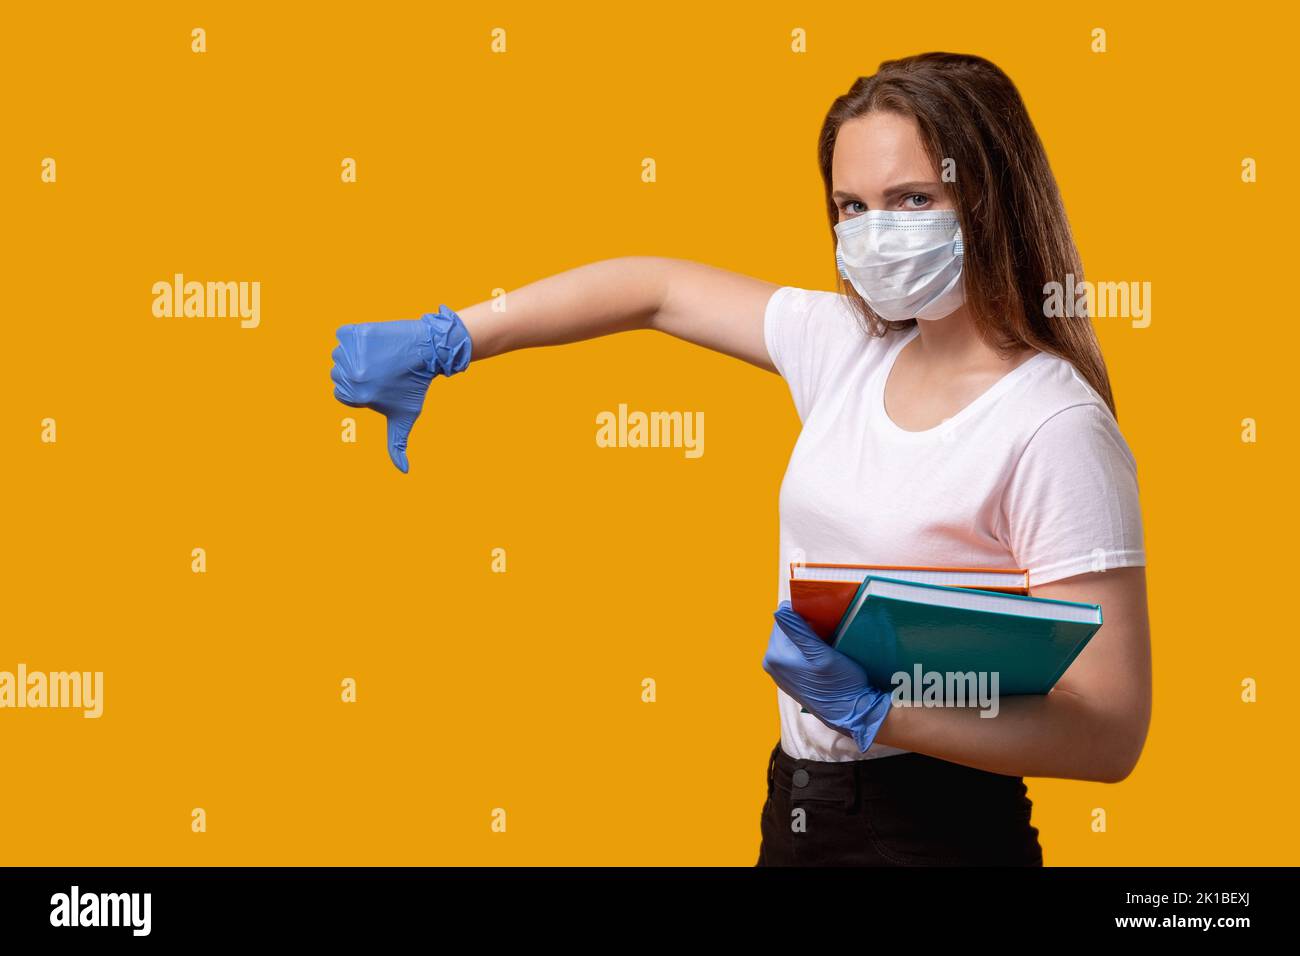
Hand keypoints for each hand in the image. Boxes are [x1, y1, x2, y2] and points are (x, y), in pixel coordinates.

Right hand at [331, 305, 471, 471]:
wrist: (427, 350)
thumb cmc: (414, 386)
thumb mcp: (405, 416)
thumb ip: (397, 445)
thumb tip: (403, 471)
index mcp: (358, 397)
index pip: (342, 394)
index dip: (360, 390)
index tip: (380, 383)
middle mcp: (353, 375)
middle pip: (338, 374)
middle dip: (357, 373)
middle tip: (382, 369)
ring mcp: (353, 352)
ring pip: (340, 354)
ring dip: (355, 354)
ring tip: (379, 356)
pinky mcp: (355, 332)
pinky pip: (342, 335)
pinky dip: (354, 336)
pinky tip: (374, 342)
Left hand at [762, 600, 892, 752]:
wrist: (851, 714)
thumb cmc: (839, 683)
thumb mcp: (821, 654)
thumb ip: (798, 631)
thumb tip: (779, 609)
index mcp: (774, 656)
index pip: (784, 618)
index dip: (804, 614)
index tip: (823, 622)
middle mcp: (771, 664)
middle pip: (787, 629)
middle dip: (805, 625)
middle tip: (827, 632)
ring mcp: (779, 672)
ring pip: (792, 640)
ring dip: (808, 637)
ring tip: (827, 643)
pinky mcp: (789, 677)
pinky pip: (795, 653)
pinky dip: (808, 649)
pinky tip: (823, 654)